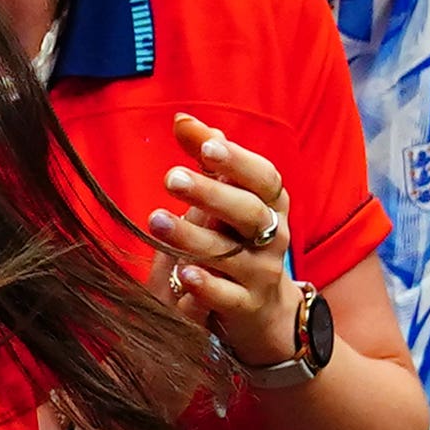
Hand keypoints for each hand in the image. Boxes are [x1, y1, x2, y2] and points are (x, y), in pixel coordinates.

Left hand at [148, 114, 296, 368]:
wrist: (263, 309)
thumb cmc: (236, 239)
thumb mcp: (227, 198)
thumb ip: (206, 158)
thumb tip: (182, 120)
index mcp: (270, 204)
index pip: (264, 178)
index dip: (238, 161)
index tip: (206, 148)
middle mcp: (272, 236)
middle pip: (249, 212)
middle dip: (211, 193)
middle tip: (171, 178)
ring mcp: (262, 273)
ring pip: (232, 255)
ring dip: (194, 238)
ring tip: (157, 221)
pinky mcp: (247, 307)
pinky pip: (229, 297)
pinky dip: (208, 286)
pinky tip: (183, 273)